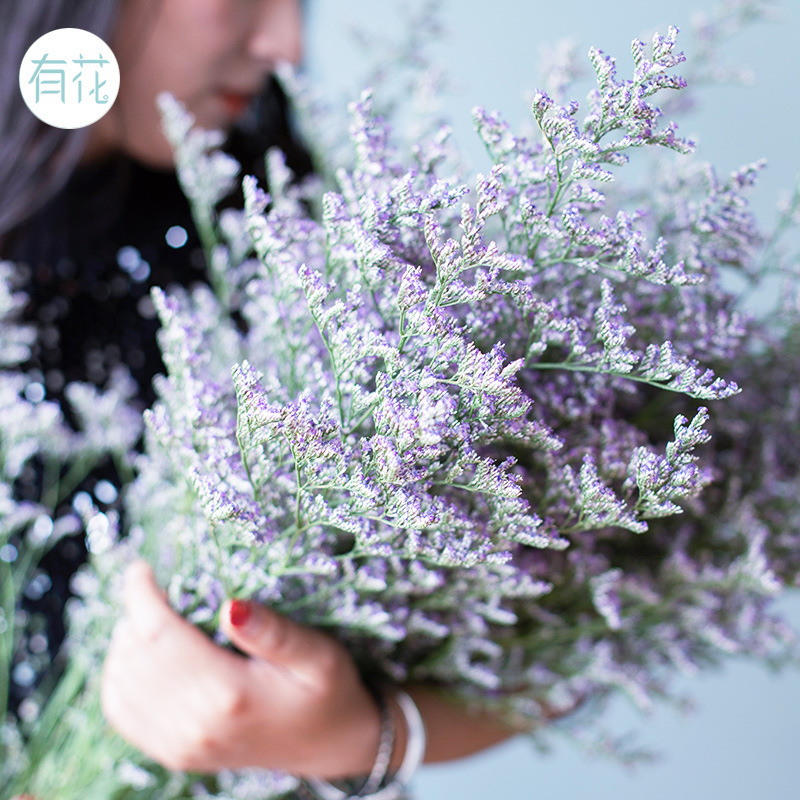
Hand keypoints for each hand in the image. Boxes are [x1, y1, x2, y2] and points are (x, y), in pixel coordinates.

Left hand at [101, 561, 381, 776]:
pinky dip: (119, 676)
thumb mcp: (318, 654)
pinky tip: (142, 655)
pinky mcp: (176, 755)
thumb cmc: (329, 691)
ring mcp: (182, 746)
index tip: (141, 568)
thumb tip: (230, 605)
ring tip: (151, 617)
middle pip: (134, 656)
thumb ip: (275, 632)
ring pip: (120, 683)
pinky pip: (121, 713)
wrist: (330, 746)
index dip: (141, 595)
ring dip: (125, 643)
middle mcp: (196, 725)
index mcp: (229, 694)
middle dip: (134, 613)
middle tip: (156, 588)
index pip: (159, 635)